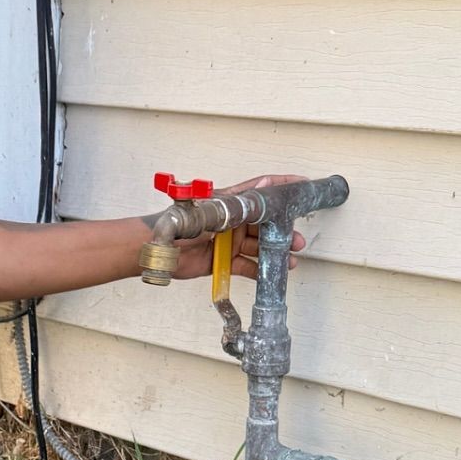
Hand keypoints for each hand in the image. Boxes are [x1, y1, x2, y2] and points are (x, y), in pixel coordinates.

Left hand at [169, 174, 309, 282]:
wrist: (158, 250)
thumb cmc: (178, 225)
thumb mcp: (211, 211)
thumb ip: (237, 204)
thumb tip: (262, 185)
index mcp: (231, 203)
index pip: (261, 190)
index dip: (282, 186)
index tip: (302, 186)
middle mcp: (232, 221)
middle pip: (265, 224)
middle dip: (283, 232)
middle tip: (297, 240)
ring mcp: (229, 241)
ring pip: (259, 247)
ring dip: (275, 253)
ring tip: (289, 260)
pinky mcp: (223, 261)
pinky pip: (245, 266)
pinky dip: (259, 270)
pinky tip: (271, 273)